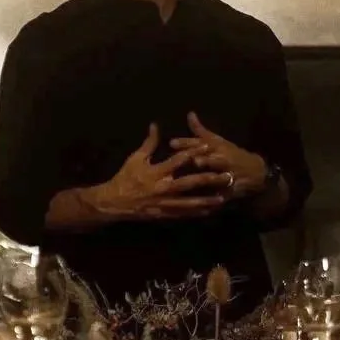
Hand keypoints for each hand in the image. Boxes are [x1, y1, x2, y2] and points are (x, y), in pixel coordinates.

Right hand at [84, 124, 229, 220]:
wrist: (114, 202)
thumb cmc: (126, 177)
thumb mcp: (135, 158)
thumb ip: (149, 143)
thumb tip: (155, 125)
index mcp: (155, 172)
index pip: (178, 161)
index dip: (194, 153)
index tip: (208, 146)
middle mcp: (162, 188)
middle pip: (188, 183)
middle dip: (207, 179)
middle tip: (224, 176)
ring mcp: (163, 203)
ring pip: (188, 203)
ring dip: (206, 200)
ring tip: (221, 199)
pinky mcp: (163, 214)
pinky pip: (182, 214)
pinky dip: (195, 213)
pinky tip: (208, 211)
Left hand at [168, 113, 270, 198]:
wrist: (255, 170)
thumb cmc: (230, 153)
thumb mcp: (216, 141)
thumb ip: (200, 130)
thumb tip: (190, 114)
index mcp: (216, 148)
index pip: (199, 144)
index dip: (186, 144)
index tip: (172, 143)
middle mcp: (222, 160)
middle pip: (212, 160)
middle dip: (204, 160)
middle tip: (194, 160)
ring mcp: (228, 175)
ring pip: (220, 176)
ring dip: (213, 178)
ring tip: (204, 181)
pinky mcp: (232, 189)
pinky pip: (224, 195)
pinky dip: (218, 199)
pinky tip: (209, 205)